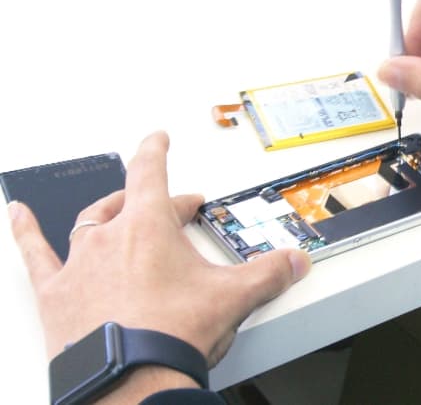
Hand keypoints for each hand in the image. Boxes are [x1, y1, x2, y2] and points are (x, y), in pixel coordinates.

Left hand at [8, 131, 310, 401]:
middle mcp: (109, 237)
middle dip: (155, 201)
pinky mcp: (57, 294)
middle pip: (130, 202)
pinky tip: (19, 216)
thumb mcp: (232, 298)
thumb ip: (269, 274)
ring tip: (115, 208)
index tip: (158, 138)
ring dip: (106, 213)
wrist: (131, 379)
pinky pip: (36, 254)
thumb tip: (294, 261)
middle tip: (175, 209)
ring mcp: (79, 264)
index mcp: (148, 226)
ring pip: (89, 224)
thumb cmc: (172, 333)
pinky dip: (27, 232)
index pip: (151, 170)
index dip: (156, 150)